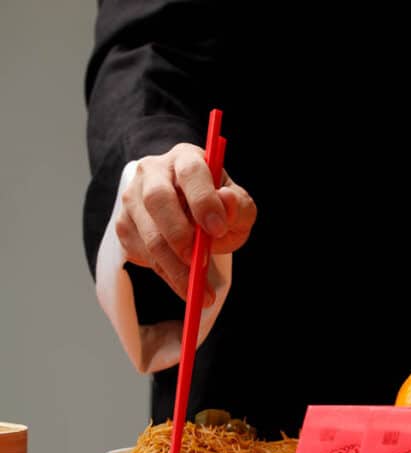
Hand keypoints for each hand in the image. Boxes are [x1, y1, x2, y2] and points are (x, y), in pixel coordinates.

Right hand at [115, 143, 256, 303]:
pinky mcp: (124, 225)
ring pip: (147, 233)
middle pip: (157, 199)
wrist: (191, 215)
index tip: (217, 228)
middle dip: (179, 234)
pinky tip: (184, 286)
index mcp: (186, 158)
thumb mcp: (238, 206)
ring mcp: (133, 198)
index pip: (190, 172)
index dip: (203, 200)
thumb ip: (239, 206)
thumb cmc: (218, 207)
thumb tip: (227, 201)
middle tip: (199, 262)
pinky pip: (141, 253)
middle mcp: (153, 172)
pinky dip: (165, 274)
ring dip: (173, 265)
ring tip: (199, 289)